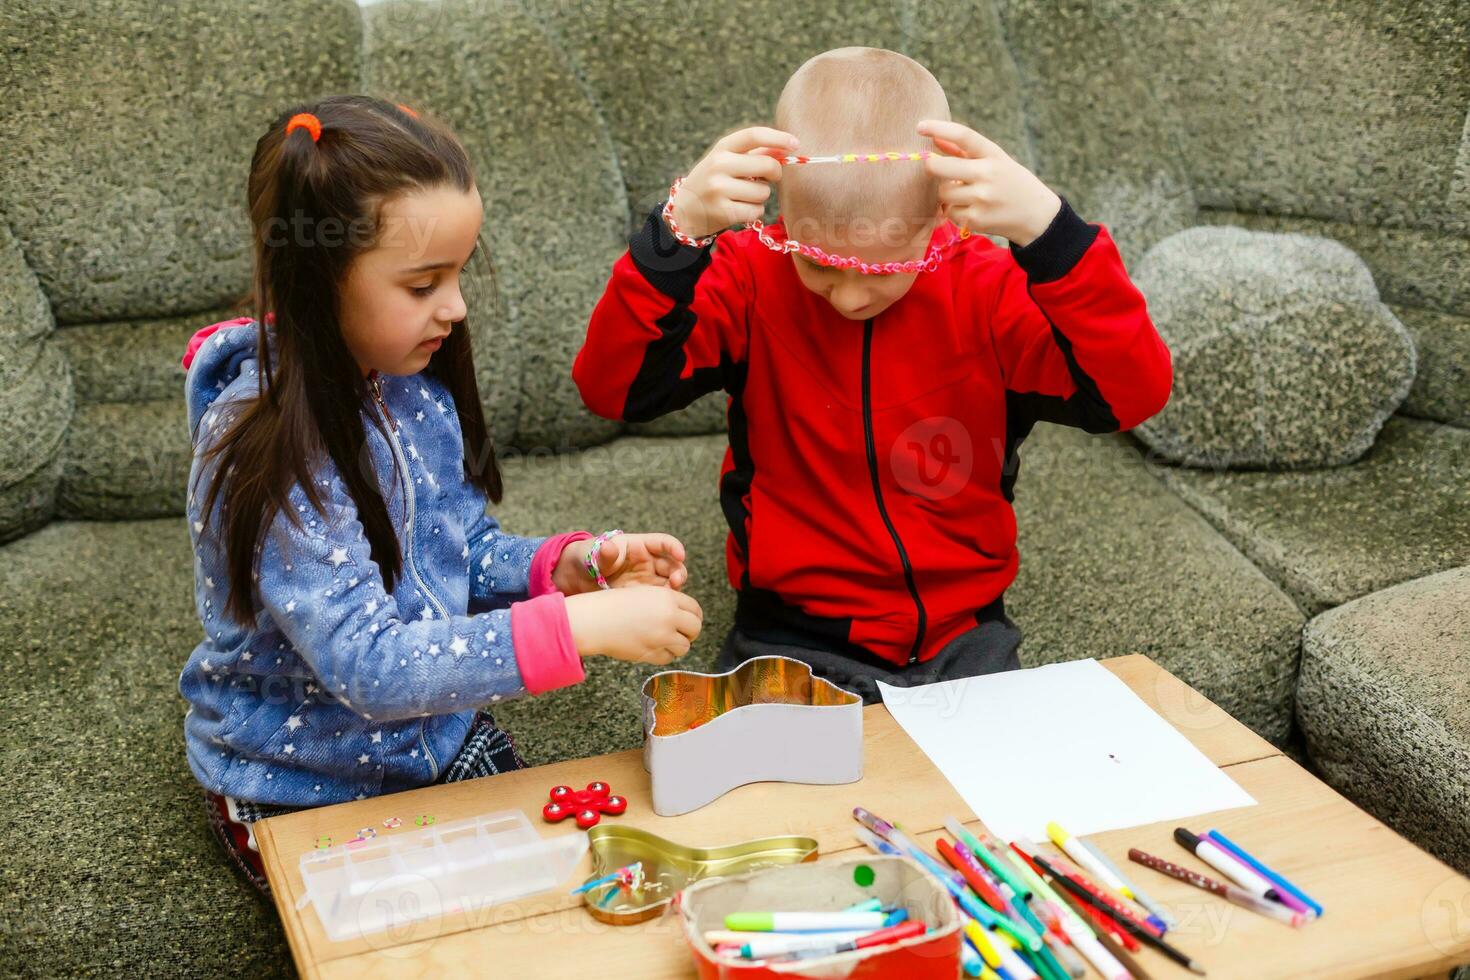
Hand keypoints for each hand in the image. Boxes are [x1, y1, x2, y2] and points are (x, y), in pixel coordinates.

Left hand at [553, 533, 688, 593]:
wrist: (576, 580)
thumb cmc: (587, 559)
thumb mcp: (594, 554)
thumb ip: (604, 553)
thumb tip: (607, 547)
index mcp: (639, 546)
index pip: (663, 543)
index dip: (674, 547)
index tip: (681, 555)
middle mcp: (648, 563)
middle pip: (672, 565)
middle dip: (678, 572)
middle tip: (676, 581)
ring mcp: (647, 581)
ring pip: (669, 584)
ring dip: (674, 590)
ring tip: (672, 598)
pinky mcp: (643, 597)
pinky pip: (659, 600)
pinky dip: (664, 605)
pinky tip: (662, 611)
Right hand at [565, 587, 703, 664]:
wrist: (594, 620)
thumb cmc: (613, 605)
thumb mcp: (644, 594)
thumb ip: (666, 604)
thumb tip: (684, 617)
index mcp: (667, 597)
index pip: (695, 609)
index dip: (694, 616)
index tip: (689, 622)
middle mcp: (668, 616)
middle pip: (695, 628)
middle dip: (690, 633)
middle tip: (680, 634)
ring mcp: (662, 636)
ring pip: (684, 646)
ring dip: (676, 646)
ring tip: (663, 641)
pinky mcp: (652, 653)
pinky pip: (668, 658)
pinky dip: (663, 655)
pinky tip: (652, 648)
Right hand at [669, 126, 796, 240]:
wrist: (684, 211)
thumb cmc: (713, 182)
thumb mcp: (726, 161)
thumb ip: (754, 153)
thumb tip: (786, 147)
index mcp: (721, 148)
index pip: (753, 135)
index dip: (778, 138)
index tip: (795, 143)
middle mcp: (719, 165)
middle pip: (768, 165)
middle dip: (775, 174)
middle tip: (766, 179)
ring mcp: (719, 189)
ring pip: (764, 192)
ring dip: (759, 197)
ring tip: (741, 197)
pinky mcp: (724, 211)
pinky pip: (756, 211)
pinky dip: (753, 212)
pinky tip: (738, 210)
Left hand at [918, 119, 1061, 246]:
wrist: (1036, 215)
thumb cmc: (1010, 182)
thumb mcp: (995, 160)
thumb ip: (963, 150)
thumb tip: (933, 139)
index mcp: (993, 154)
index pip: (964, 135)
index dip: (939, 128)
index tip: (920, 126)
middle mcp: (987, 174)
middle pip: (939, 167)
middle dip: (931, 166)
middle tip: (934, 167)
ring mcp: (981, 198)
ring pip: (942, 193)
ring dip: (947, 193)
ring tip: (964, 194)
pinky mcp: (975, 220)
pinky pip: (949, 212)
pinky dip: (955, 211)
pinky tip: (971, 209)